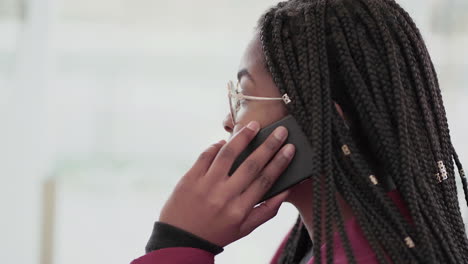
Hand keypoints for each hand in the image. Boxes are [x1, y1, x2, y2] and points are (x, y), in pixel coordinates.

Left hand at [158, 121, 294, 246]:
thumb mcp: (244, 229)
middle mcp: (224, 196)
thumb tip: (285, 191)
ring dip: (243, 137)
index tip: (290, 148)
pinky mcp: (189, 179)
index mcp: (240, 210)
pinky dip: (216, 146)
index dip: (280, 162)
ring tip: (254, 126)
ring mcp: (205, 186)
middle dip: (269, 145)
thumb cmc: (216, 233)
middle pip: (251, 164)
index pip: (265, 180)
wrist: (180, 241)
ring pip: (228, 155)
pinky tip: (225, 141)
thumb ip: (267, 211)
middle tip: (280, 131)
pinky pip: (205, 156)